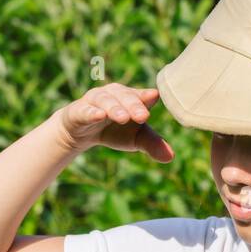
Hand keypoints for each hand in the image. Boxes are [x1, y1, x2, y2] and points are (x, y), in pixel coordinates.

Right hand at [53, 84, 174, 160]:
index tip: (155, 96)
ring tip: (123, 118)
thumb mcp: (135, 139)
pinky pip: (86, 110)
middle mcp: (114, 94)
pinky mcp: (79, 110)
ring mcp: (96, 100)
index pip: (141, 95)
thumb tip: (171, 157)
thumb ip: (152, 144)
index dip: (147, 96)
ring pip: (106, 100)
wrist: (81, 133)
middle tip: (143, 116)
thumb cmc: (114, 131)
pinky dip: (92, 112)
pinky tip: (99, 115)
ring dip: (115, 108)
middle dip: (134, 105)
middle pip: (125, 96)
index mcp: (131, 98)